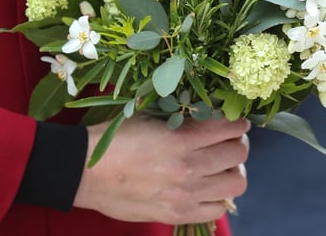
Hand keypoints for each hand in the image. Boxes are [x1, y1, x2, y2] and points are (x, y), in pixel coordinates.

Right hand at [73, 114, 248, 224]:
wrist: (87, 172)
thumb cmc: (115, 138)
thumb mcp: (147, 116)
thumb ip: (178, 117)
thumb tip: (204, 112)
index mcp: (180, 139)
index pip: (227, 128)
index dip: (237, 122)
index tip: (237, 119)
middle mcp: (188, 168)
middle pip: (238, 154)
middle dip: (238, 142)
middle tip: (231, 138)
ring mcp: (185, 195)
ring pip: (236, 183)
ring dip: (233, 169)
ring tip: (223, 163)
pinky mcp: (178, 214)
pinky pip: (218, 209)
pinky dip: (219, 196)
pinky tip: (209, 185)